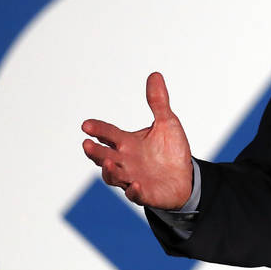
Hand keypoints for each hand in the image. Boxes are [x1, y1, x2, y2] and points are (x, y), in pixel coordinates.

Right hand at [82, 72, 192, 209]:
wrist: (184, 176)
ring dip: (110, 171)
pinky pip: (136, 195)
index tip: (86, 124)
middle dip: (96, 151)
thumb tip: (155, 74)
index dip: (98, 129)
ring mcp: (133, 179)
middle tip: (87, 144)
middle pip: (105, 156)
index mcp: (128, 143)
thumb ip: (158, 102)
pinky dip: (135, 191)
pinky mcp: (145, 194)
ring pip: (115, 176)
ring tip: (109, 162)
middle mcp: (126, 161)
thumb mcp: (167, 123)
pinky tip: (136, 186)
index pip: (109, 135)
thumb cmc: (170, 150)